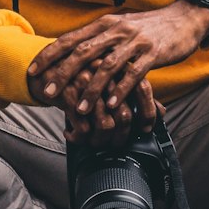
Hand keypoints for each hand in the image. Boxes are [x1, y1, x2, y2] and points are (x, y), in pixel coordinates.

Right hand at [27, 65, 153, 146]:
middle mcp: (106, 72)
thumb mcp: (110, 77)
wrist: (45, 64)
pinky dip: (79, 137)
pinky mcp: (68, 93)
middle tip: (114, 145)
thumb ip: (136, 92)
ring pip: (105, 125)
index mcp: (118, 64)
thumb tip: (162, 111)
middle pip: (125, 115)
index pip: (143, 90)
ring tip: (93, 143)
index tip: (145, 129)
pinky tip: (73, 135)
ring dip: (99, 142)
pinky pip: (82, 128)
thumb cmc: (82, 74)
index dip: (148, 113)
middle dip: (121, 138)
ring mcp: (87, 82)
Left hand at [28, 0, 208, 144]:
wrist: (184, 18)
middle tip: (48, 93)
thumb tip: (71, 53)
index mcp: (104, 24)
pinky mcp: (153, 52)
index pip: (70, 39)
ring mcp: (135, 41)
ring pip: (107, 66)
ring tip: (80, 109)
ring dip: (92, 90)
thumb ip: (98, 39)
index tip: (32, 71)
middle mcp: (116, 30)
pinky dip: (121, 90)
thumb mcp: (119, 27)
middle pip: (82, 52)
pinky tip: (113, 105)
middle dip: (62, 74)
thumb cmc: (148, 28)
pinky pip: (134, 74)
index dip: (49, 55)